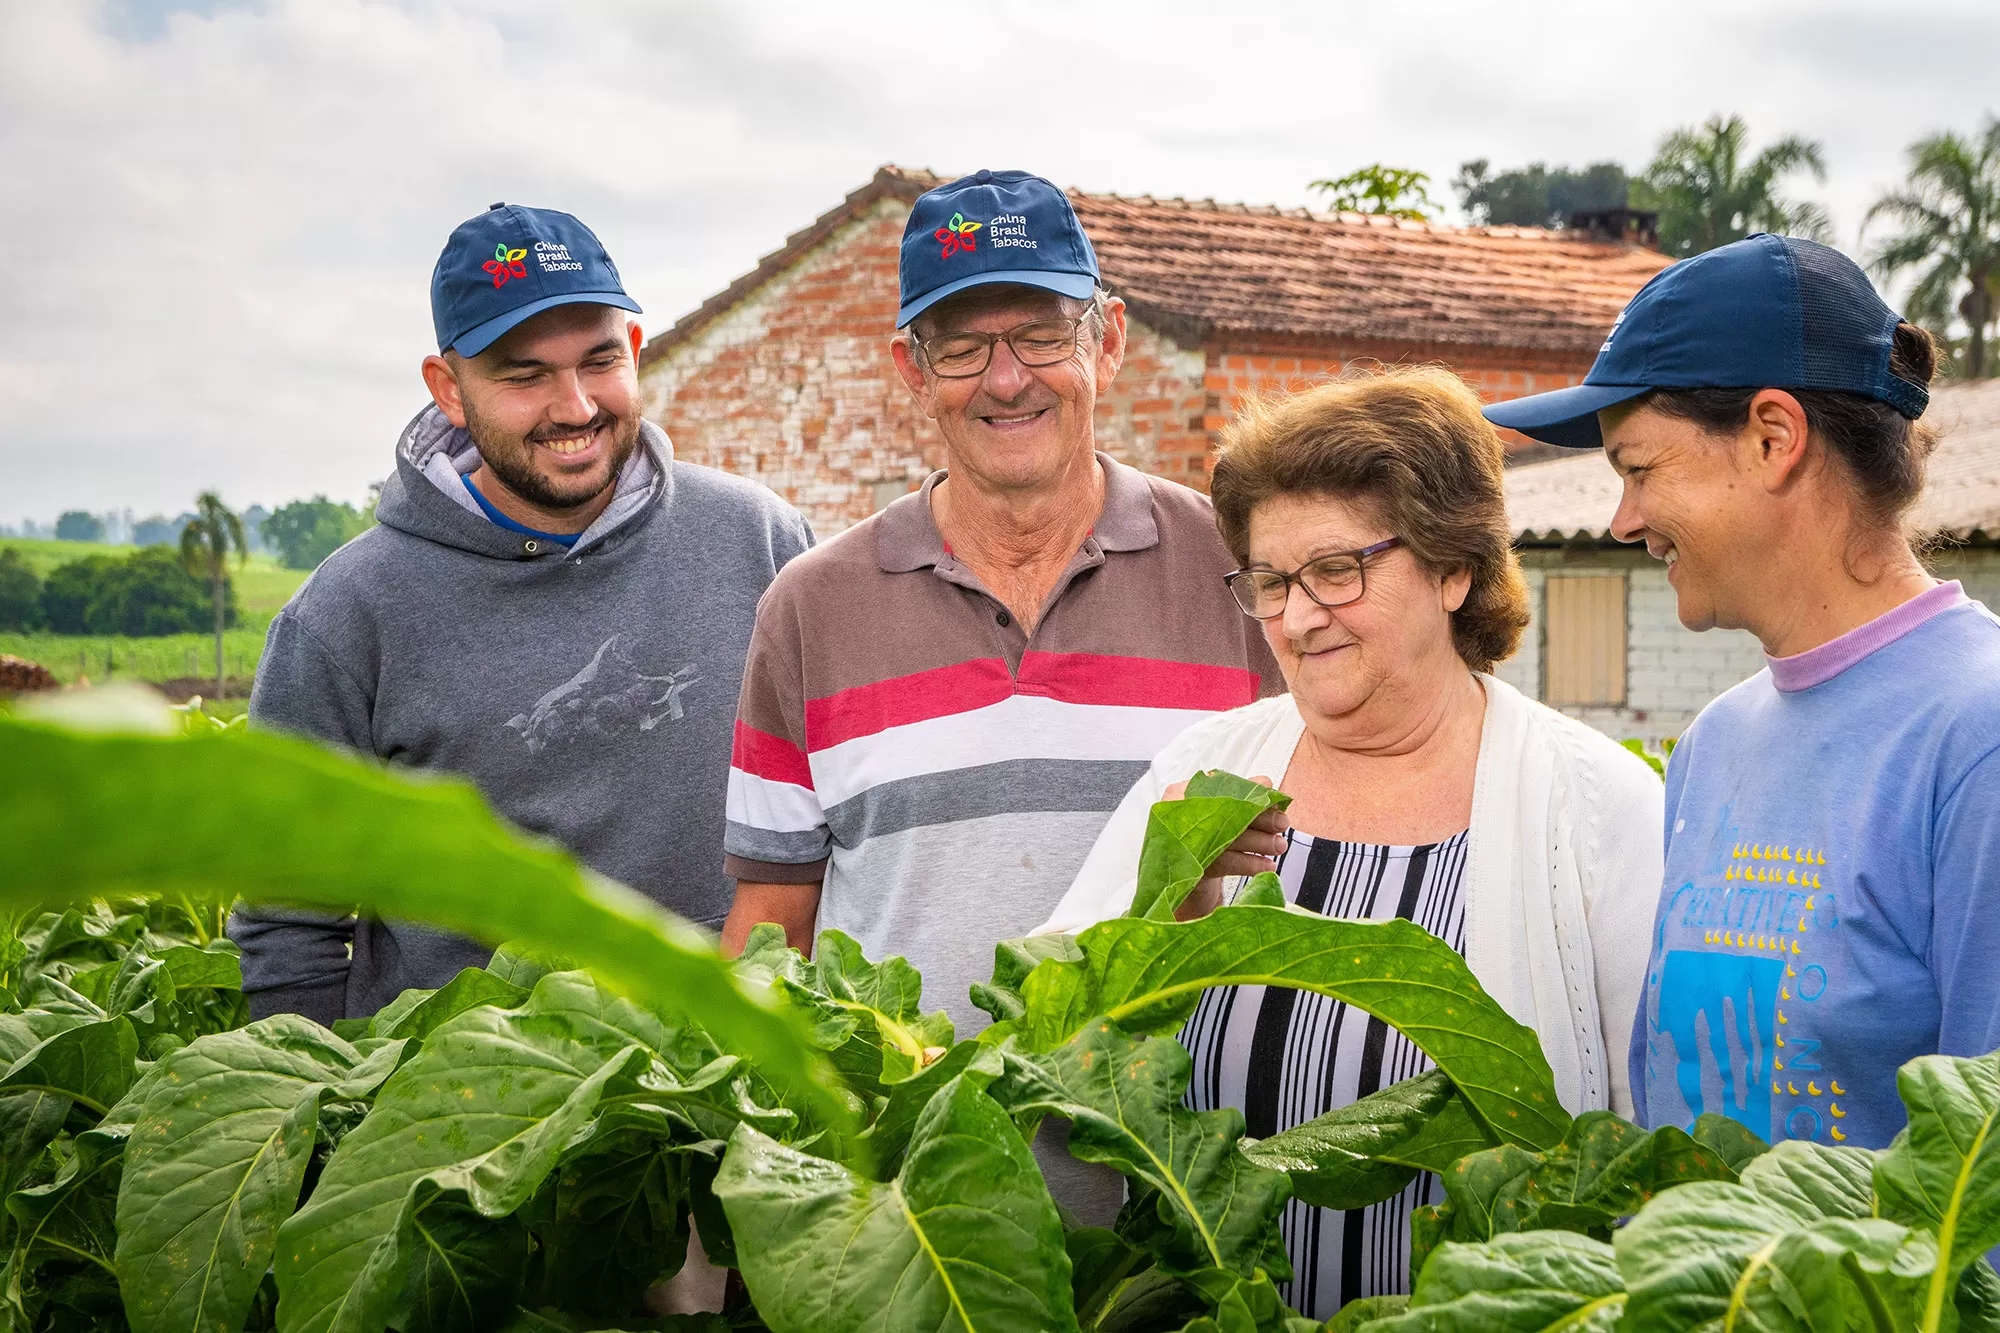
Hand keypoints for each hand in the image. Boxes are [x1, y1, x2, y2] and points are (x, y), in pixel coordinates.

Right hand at [1161, 774, 1288, 919]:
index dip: (1249, 794)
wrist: (1188, 873)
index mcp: (1180, 793)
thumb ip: (1240, 793)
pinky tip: (1267, 865)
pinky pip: (1227, 864)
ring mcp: (1183, 843)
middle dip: (1259, 819)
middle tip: (1283, 823)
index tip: (1274, 799)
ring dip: (1259, 843)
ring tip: (1280, 845)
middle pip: (1225, 814)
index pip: (1220, 789)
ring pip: (1228, 840)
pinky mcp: (1192, 867)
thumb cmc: (1205, 834)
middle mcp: (1177, 816)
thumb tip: (1266, 783)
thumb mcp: (1219, 810)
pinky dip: (1251, 864)